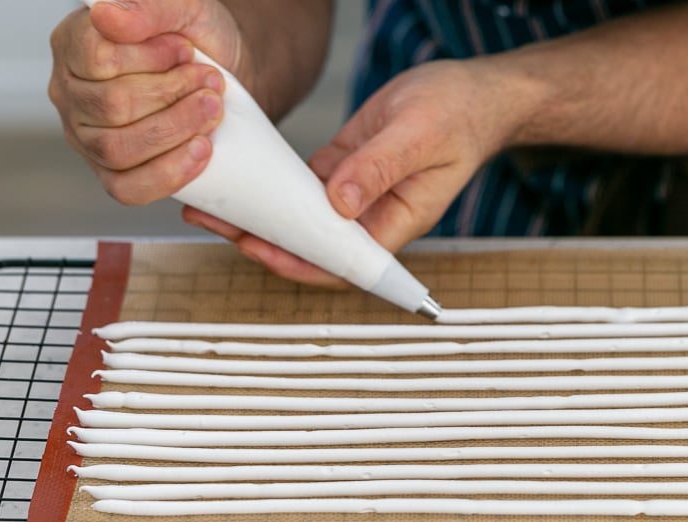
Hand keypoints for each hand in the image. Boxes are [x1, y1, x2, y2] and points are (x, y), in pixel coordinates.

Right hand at [49, 0, 251, 205]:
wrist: (225, 80)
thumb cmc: (197, 41)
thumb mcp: (183, 7)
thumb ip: (147, 7)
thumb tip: (106, 16)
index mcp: (73, 45)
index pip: (96, 58)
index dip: (150, 58)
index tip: (186, 50)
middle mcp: (70, 93)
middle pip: (111, 107)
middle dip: (172, 95)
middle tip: (211, 83)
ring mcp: (86, 139)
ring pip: (118, 149)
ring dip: (177, 130)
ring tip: (211, 110)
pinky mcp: (111, 174)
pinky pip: (128, 189)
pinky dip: (170, 173)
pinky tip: (202, 150)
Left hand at [184, 59, 527, 286]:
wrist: (472, 91)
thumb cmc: (460, 115)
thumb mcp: (419, 135)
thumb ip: (379, 167)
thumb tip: (340, 203)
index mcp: (397, 221)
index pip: (343, 263)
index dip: (301, 264)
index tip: (263, 250)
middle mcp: (373, 216)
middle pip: (312, 245)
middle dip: (263, 239)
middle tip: (216, 220)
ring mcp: (356, 195)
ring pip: (301, 217)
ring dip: (261, 213)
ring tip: (214, 201)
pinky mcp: (344, 169)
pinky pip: (302, 185)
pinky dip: (273, 183)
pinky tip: (244, 175)